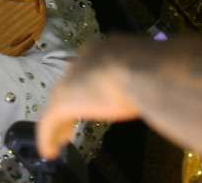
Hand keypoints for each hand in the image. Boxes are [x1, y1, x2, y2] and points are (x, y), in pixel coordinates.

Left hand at [36, 38, 141, 159]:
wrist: (141, 69)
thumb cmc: (153, 68)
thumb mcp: (146, 69)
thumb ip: (140, 75)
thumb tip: (152, 85)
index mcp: (102, 50)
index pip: (86, 70)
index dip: (85, 86)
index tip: (89, 99)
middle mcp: (82, 62)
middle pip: (68, 85)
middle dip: (68, 103)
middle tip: (68, 121)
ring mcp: (70, 81)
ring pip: (56, 103)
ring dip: (57, 123)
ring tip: (58, 139)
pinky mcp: (64, 102)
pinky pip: (49, 122)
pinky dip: (48, 136)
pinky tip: (50, 151)